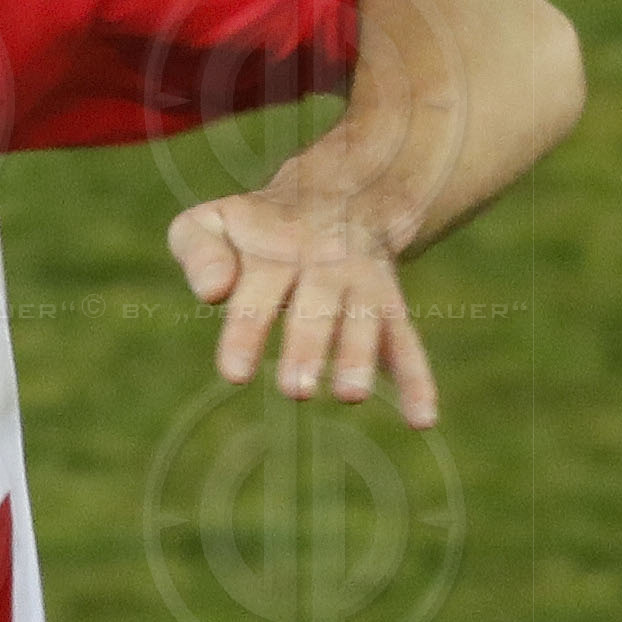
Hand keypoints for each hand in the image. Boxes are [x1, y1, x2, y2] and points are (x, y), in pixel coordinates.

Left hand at [167, 182, 436, 427]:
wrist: (335, 199)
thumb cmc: (253, 230)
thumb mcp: (212, 223)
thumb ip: (198, 252)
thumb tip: (212, 292)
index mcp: (275, 254)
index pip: (258, 293)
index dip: (247, 331)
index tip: (234, 374)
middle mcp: (325, 267)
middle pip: (317, 307)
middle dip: (308, 347)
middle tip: (295, 390)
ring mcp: (362, 287)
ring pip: (365, 320)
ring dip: (359, 357)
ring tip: (349, 395)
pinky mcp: (390, 309)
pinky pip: (407, 342)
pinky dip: (418, 380)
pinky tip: (422, 421)